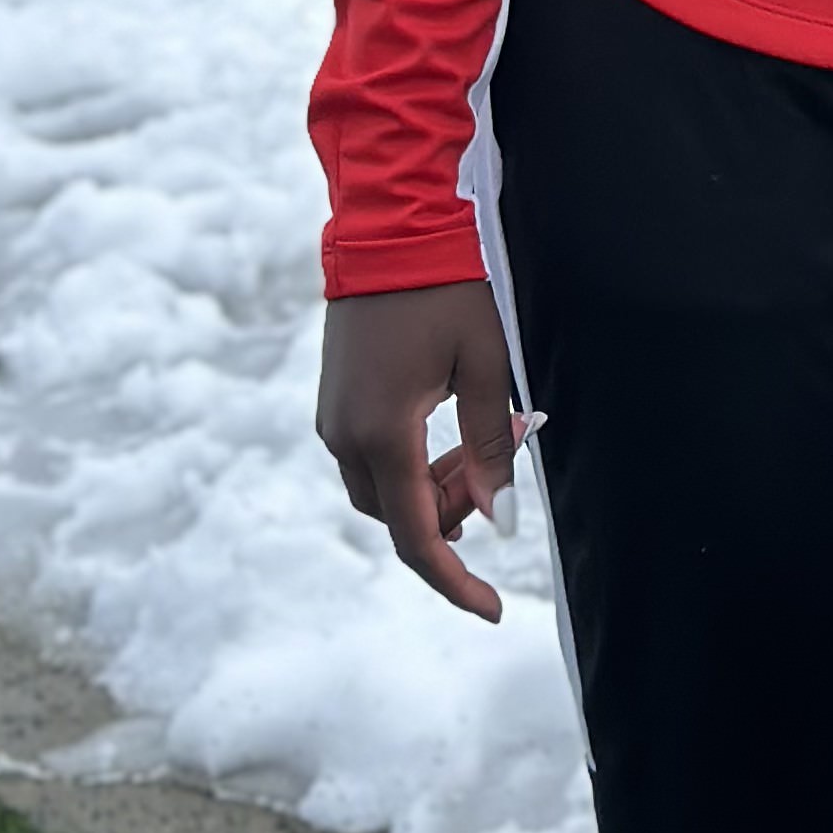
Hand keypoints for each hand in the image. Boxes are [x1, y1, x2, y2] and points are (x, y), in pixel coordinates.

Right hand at [316, 280, 521, 621]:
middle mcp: (344, 434)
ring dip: (431, 486)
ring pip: (382, 486)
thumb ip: (491, 447)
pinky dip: (411, 459)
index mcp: (382, 434)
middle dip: (449, 516)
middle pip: (396, 515)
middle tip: (500, 477)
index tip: (492, 609)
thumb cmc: (447, 288)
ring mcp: (332, 414)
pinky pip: (370, 452)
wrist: (390, 223)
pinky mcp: (334, 395)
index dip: (454, 580)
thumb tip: (499, 518)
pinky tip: (451, 423)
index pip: (416, 537)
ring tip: (484, 443)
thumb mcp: (487, 365)